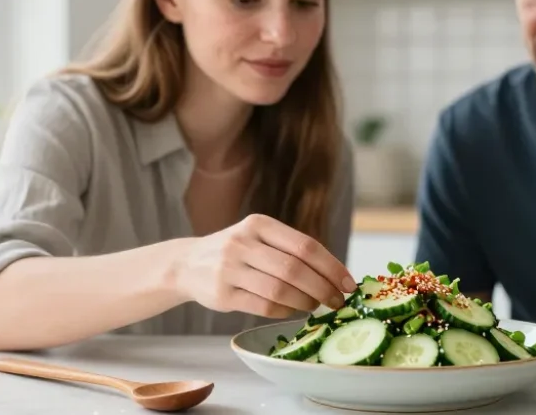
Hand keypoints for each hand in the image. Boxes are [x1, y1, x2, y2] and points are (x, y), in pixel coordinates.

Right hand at [174, 214, 357, 317]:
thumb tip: (335, 275)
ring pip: (280, 290)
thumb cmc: (236, 253)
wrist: (187, 264)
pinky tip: (292, 310)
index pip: (305, 245)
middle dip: (323, 288)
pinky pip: (263, 306)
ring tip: (315, 306)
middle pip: (295, 269)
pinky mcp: (222, 294)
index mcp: (259, 224)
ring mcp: (230, 268)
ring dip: (305, 302)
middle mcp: (243, 243)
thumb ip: (290, 250)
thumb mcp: (259, 237)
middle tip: (337, 301)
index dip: (331, 266)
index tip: (348, 283)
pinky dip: (285, 310)